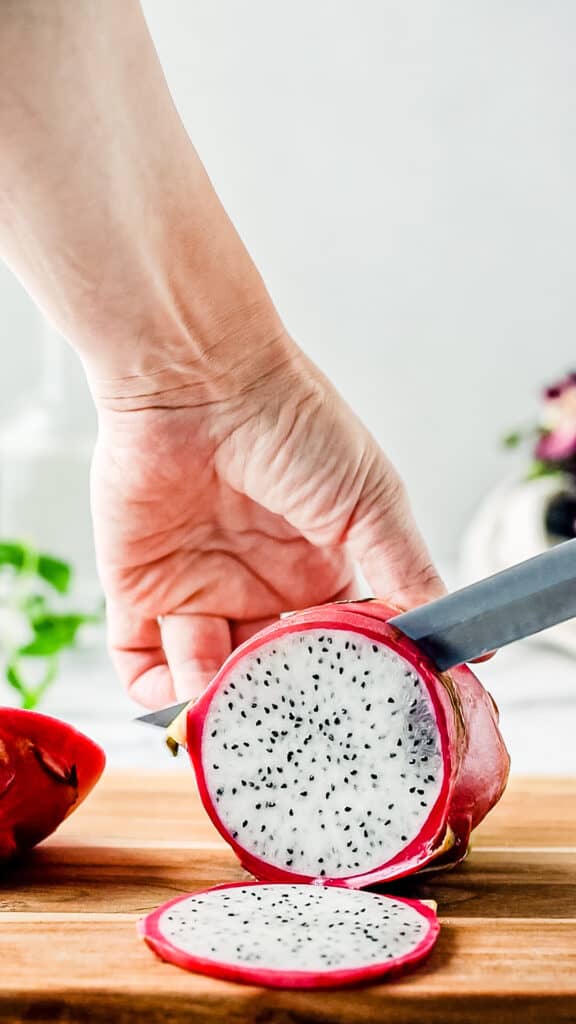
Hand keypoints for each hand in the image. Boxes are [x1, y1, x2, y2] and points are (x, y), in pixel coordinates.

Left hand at [92, 337, 443, 706]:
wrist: (201, 378)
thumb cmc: (293, 423)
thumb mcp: (371, 502)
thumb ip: (410, 575)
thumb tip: (474, 642)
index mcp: (315, 570)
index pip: (331, 648)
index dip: (339, 682)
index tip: (349, 716)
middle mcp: (257, 584)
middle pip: (266, 672)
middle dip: (272, 703)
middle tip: (282, 730)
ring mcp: (196, 586)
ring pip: (205, 676)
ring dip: (216, 702)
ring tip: (231, 712)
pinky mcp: (140, 585)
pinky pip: (139, 660)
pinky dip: (155, 695)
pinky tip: (180, 703)